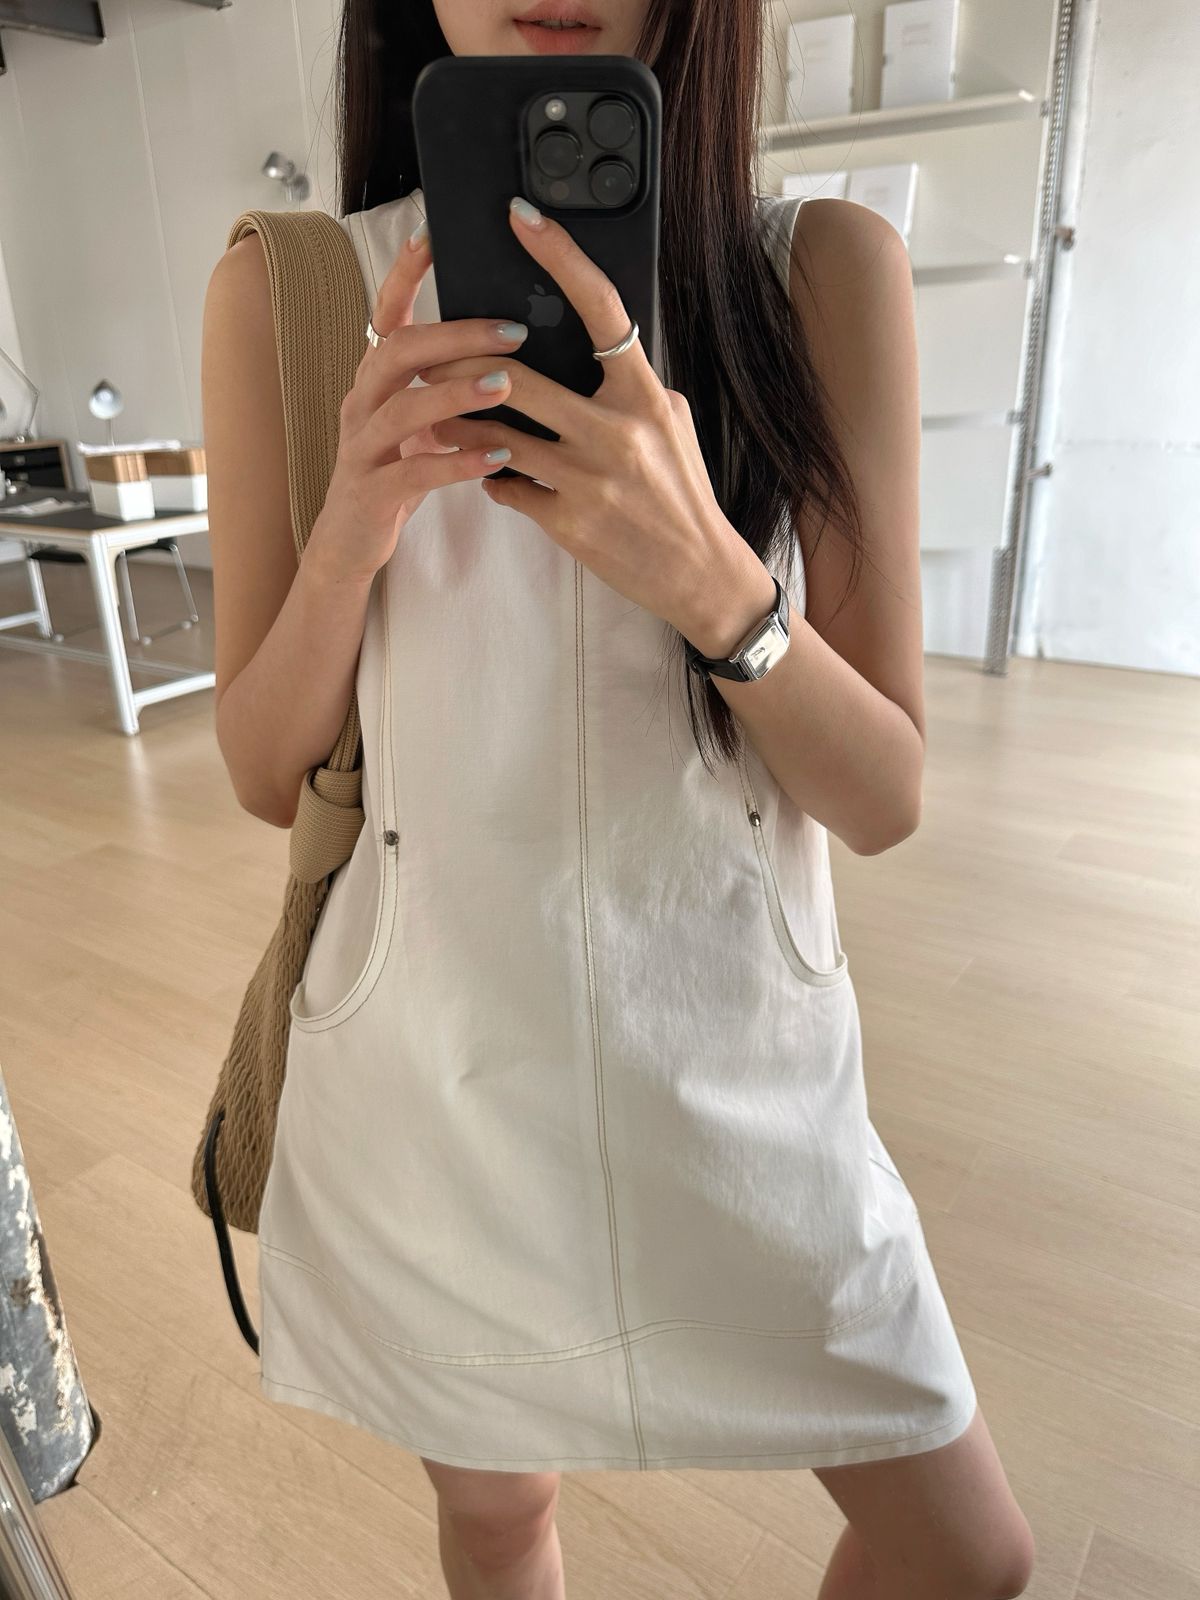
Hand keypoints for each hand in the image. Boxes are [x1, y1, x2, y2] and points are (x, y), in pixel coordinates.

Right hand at [305, 221, 530, 585]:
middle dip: (457, 335)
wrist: (349, 543)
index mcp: (375, 380)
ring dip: (457, 393)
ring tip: (507, 386)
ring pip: (404, 408)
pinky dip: (456, 462)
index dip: (405, 273)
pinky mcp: (372, 492)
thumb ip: (442, 382)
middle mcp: (362, 403)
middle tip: (513, 330)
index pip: (387, 313)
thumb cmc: (394, 475)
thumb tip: (502, 344)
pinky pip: (414, 472)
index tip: (435, 234)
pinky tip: (496, 458)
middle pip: (400, 351)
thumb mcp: (416, 421)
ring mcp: (363, 447)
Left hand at [414, 195, 753, 642]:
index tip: (522, 218)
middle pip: (518, 378)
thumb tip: (592, 348)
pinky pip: (507, 486)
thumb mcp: (671, 424)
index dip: (560, 255)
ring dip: (461, 426)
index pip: (601, 307)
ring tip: (440, 418)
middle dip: (464, 366)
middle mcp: (618, 430)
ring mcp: (590, 478)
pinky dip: (491, 477)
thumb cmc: (682, 493)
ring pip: (497, 436)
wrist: (699, 572)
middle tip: (432, 355)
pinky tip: (489, 473)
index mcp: (645, 393)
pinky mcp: (569, 521)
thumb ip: (630, 385)